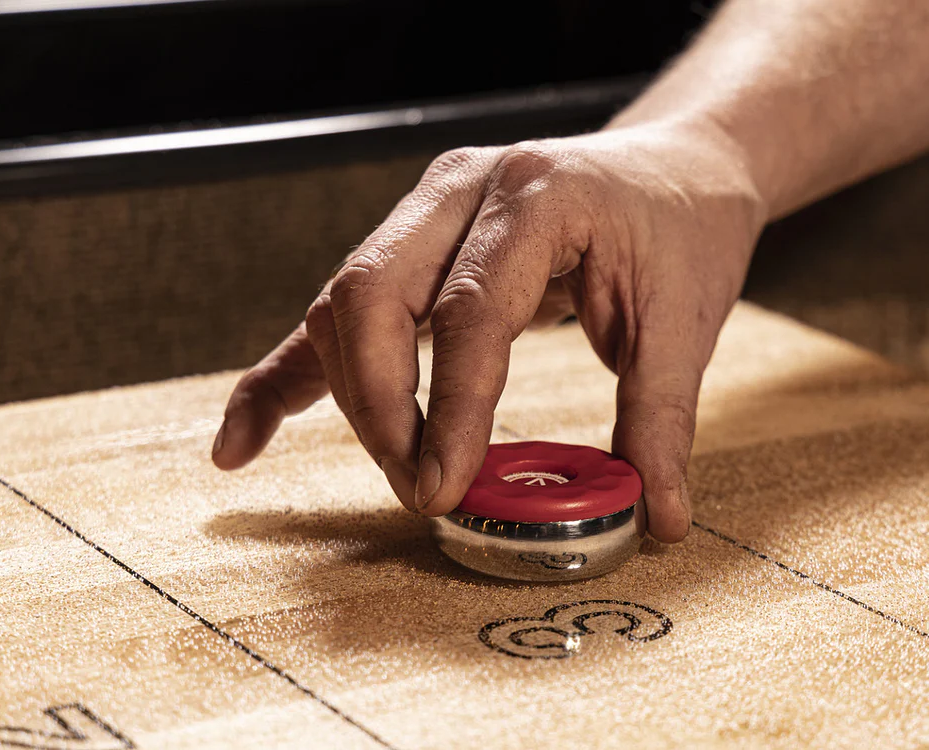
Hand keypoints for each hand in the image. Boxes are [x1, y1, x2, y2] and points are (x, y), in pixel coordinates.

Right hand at [210, 122, 765, 541]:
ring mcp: (428, 209)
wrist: (675, 167)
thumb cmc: (681, 230)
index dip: (450, 407)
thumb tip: (658, 516)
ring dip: (355, 400)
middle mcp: (465, 189)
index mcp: (537, 197)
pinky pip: (334, 312)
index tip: (444, 486)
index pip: (470, 309)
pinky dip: (288, 378)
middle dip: (381, 406)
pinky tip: (242, 444)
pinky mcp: (411, 244)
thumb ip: (660, 418)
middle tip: (420, 489)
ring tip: (400, 474)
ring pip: (345, 300)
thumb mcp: (686, 321)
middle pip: (372, 292)